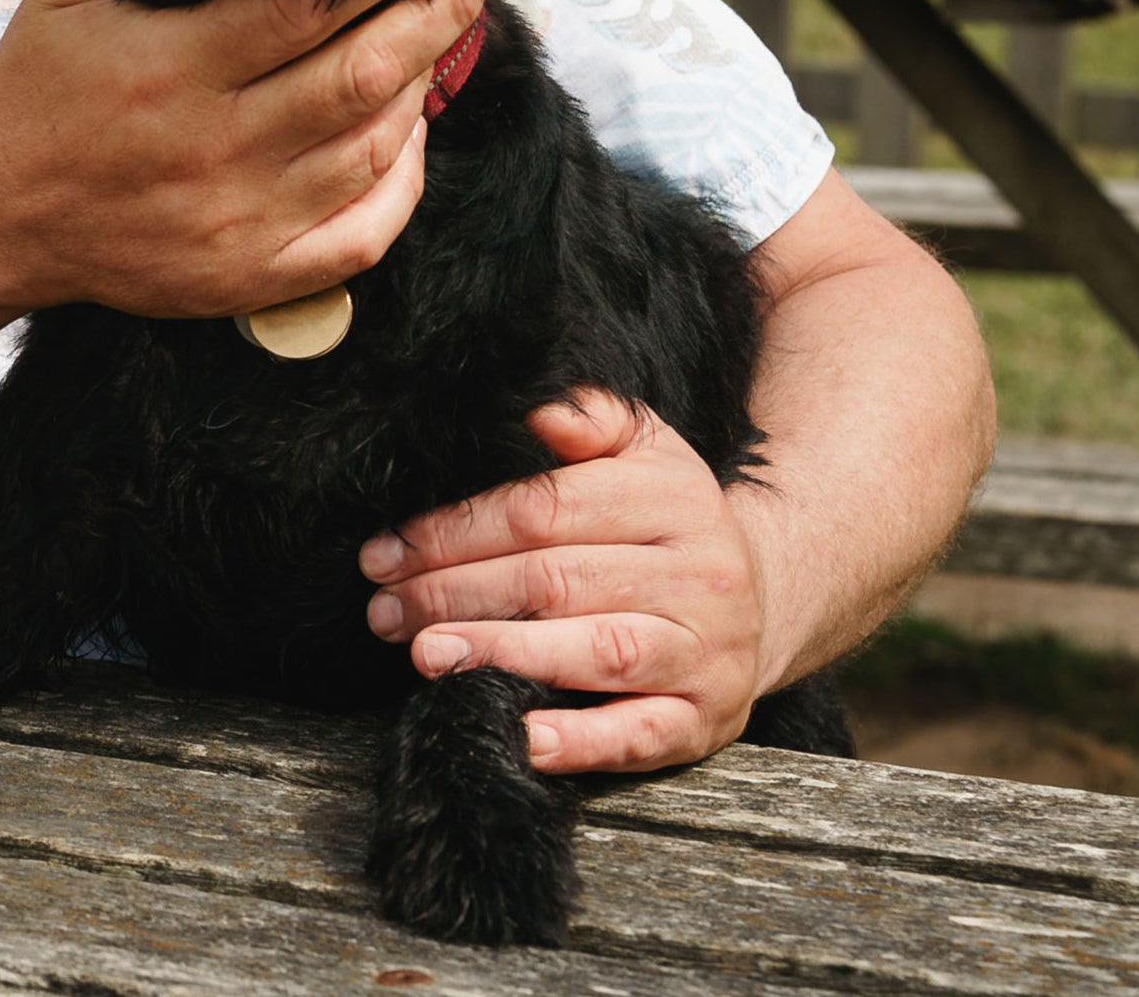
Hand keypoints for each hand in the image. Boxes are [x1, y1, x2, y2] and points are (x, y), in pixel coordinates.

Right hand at [0, 0, 487, 320]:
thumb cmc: (36, 87)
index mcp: (171, 67)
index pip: (311, 5)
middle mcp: (213, 147)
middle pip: (362, 77)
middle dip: (434, 18)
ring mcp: (238, 220)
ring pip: (374, 150)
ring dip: (421, 89)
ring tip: (438, 40)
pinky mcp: (250, 277)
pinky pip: (362, 234)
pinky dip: (405, 181)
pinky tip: (407, 134)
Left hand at [361, 390, 774, 773]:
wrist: (766, 595)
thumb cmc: (667, 521)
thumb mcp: (644, 451)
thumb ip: (590, 420)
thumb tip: (539, 411)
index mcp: (669, 500)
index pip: (543, 512)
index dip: (455, 532)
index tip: (386, 554)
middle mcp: (696, 574)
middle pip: (556, 581)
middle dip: (455, 596)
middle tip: (386, 611)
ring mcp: (707, 650)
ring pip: (597, 651)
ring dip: (504, 655)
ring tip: (429, 657)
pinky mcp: (708, 717)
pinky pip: (644, 733)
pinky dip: (583, 741)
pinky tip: (524, 737)